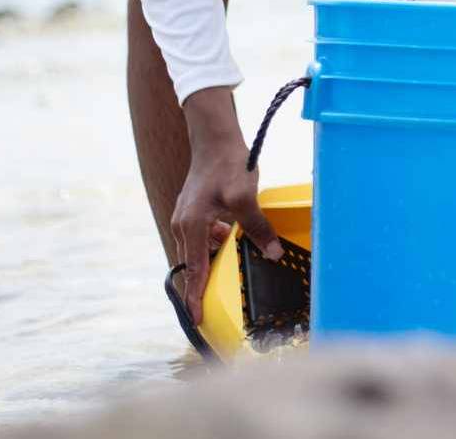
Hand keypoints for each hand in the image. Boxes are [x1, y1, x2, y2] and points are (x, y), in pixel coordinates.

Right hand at [172, 89, 282, 324]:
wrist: (215, 136)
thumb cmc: (228, 163)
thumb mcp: (245, 197)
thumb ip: (257, 227)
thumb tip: (272, 254)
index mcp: (191, 226)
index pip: (195, 271)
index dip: (196, 298)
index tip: (197, 320)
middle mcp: (183, 225)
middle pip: (194, 264)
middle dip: (205, 286)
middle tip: (217, 309)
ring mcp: (186, 217)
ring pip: (200, 250)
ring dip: (215, 262)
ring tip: (232, 276)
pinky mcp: (194, 211)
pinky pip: (204, 237)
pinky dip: (218, 245)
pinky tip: (235, 240)